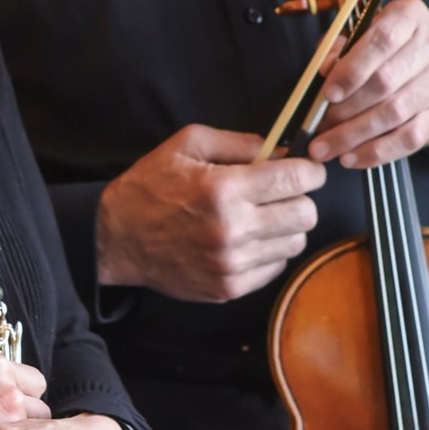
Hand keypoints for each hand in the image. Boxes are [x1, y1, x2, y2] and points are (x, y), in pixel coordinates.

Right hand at [97, 126, 324, 302]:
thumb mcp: (187, 144)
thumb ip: (238, 142)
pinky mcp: (229, 287)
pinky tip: (247, 238)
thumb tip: (281, 150)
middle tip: (281, 192)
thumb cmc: (150, 185)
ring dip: (286, 226)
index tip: (306, 168)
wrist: (117, 238)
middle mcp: (232, 229)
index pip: (296, 180)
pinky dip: (269, 251)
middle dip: (300, 197)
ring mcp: (232, 263)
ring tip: (261, 216)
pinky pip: (276, 268)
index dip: (310, 170)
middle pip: (306, 214)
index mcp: (223, 189)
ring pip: (295, 243)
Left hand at [309, 0, 428, 168]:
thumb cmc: (379, 49)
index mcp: (410, 14)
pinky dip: (376, 151)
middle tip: (317, 126)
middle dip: (345, 109)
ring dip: (354, 135)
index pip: (383, 39)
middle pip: (387, 81)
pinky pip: (408, 138)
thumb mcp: (356, 37)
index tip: (327, 93)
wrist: (422, 69)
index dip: (352, 69)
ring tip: (326, 147)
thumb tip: (324, 72)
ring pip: (395, 113)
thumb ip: (338, 50)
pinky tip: (350, 158)